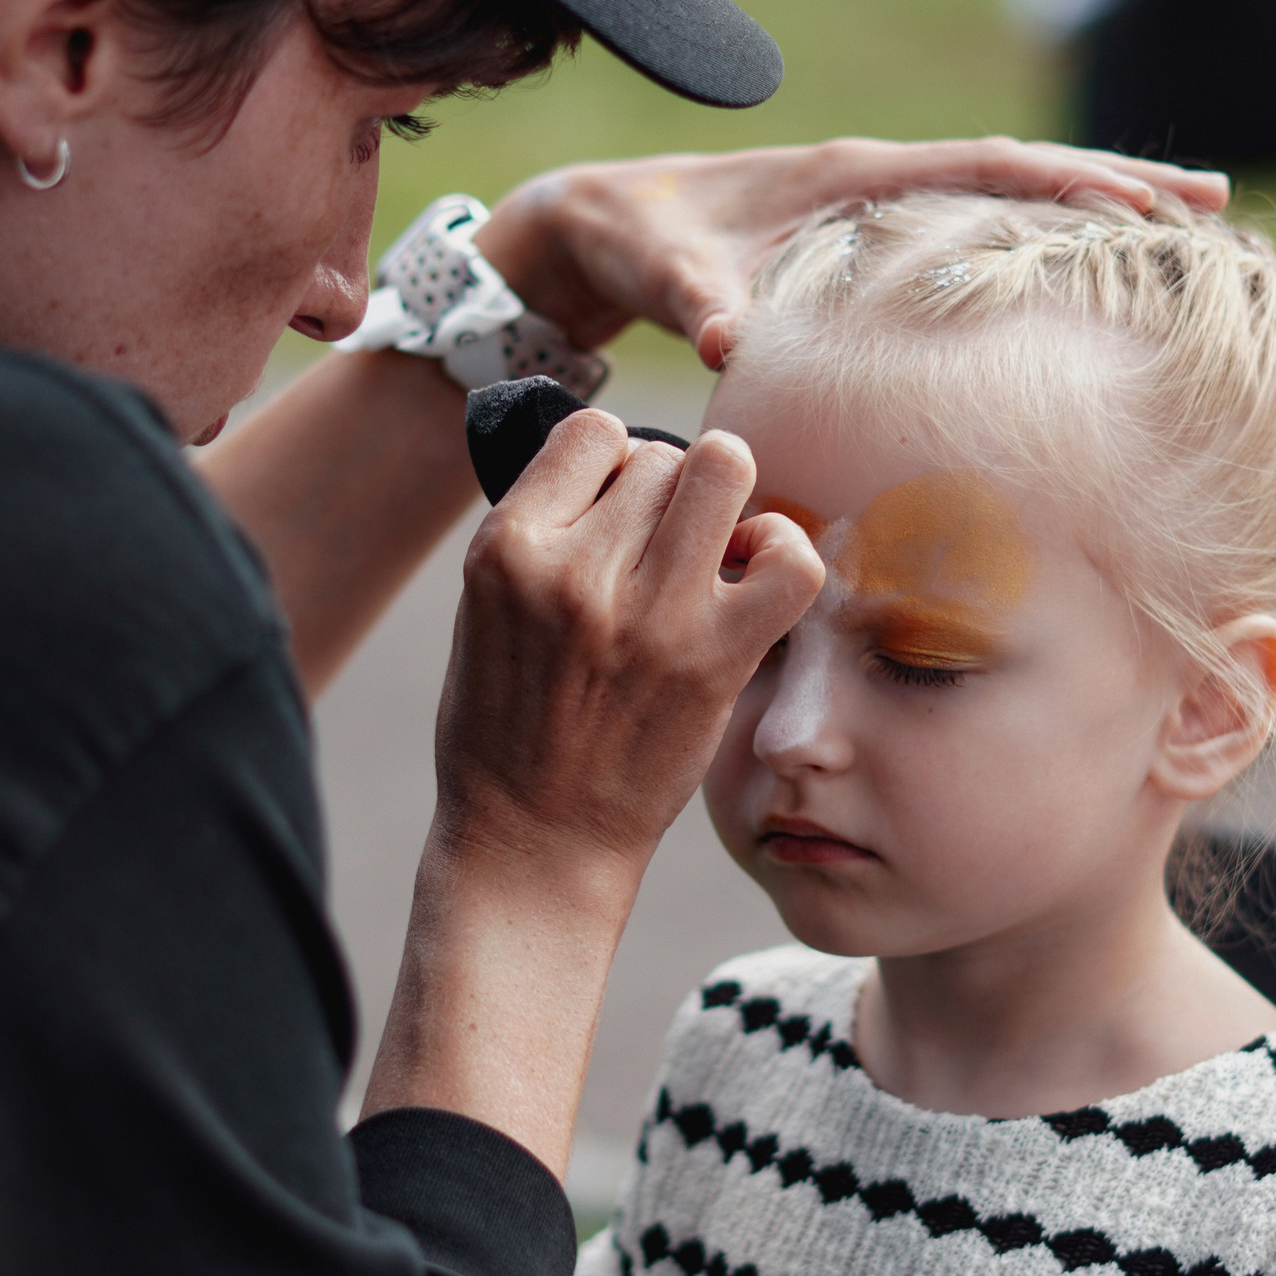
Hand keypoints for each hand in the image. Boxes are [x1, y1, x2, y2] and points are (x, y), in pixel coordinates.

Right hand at [432, 409, 823, 878]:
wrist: (536, 842)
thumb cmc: (509, 729)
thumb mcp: (486, 611)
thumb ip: (542, 534)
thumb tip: (620, 465)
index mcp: (507, 550)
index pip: (593, 433)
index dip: (616, 465)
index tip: (616, 516)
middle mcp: (576, 572)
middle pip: (662, 457)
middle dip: (668, 496)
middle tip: (660, 556)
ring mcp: (652, 614)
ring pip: (723, 473)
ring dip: (725, 506)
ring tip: (709, 556)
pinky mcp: (715, 659)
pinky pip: (789, 556)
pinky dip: (784, 552)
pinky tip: (753, 581)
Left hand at [477, 138, 1231, 368]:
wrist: (596, 230)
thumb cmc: (632, 244)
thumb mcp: (663, 270)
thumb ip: (696, 303)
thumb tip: (724, 346)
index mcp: (848, 177)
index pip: (983, 169)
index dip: (1069, 184)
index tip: (1149, 208)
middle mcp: (874, 182)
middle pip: (1022, 173)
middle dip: (1117, 186)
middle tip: (1213, 212)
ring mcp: (874, 210)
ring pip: (1006, 200)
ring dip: (1088, 213)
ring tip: (1185, 235)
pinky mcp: (863, 242)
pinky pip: (970, 233)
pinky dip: (1031, 246)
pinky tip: (1078, 283)